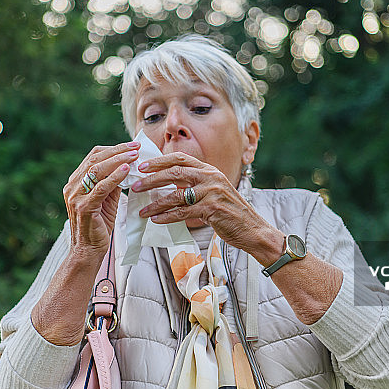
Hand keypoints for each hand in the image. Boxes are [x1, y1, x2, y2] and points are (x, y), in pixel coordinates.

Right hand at [63, 141, 140, 258]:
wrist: (88, 250)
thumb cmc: (98, 225)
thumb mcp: (106, 199)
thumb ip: (113, 183)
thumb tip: (128, 166)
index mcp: (76, 182)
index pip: (93, 156)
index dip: (113, 149)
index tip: (131, 146)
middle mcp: (72, 186)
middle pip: (95, 159)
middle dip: (117, 151)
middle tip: (136, 147)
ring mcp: (75, 197)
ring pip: (96, 170)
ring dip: (117, 160)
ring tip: (134, 156)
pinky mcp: (84, 207)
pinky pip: (100, 188)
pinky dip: (114, 177)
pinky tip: (126, 170)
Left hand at [131, 152, 275, 254]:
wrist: (253, 230)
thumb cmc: (230, 213)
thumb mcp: (214, 192)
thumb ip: (195, 185)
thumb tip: (168, 185)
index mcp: (210, 170)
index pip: (181, 158)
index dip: (160, 160)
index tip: (143, 166)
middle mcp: (211, 177)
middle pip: (175, 172)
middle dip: (152, 179)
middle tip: (135, 185)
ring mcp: (212, 193)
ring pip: (176, 195)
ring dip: (155, 203)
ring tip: (142, 210)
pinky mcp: (212, 210)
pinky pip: (183, 212)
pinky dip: (167, 217)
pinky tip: (156, 220)